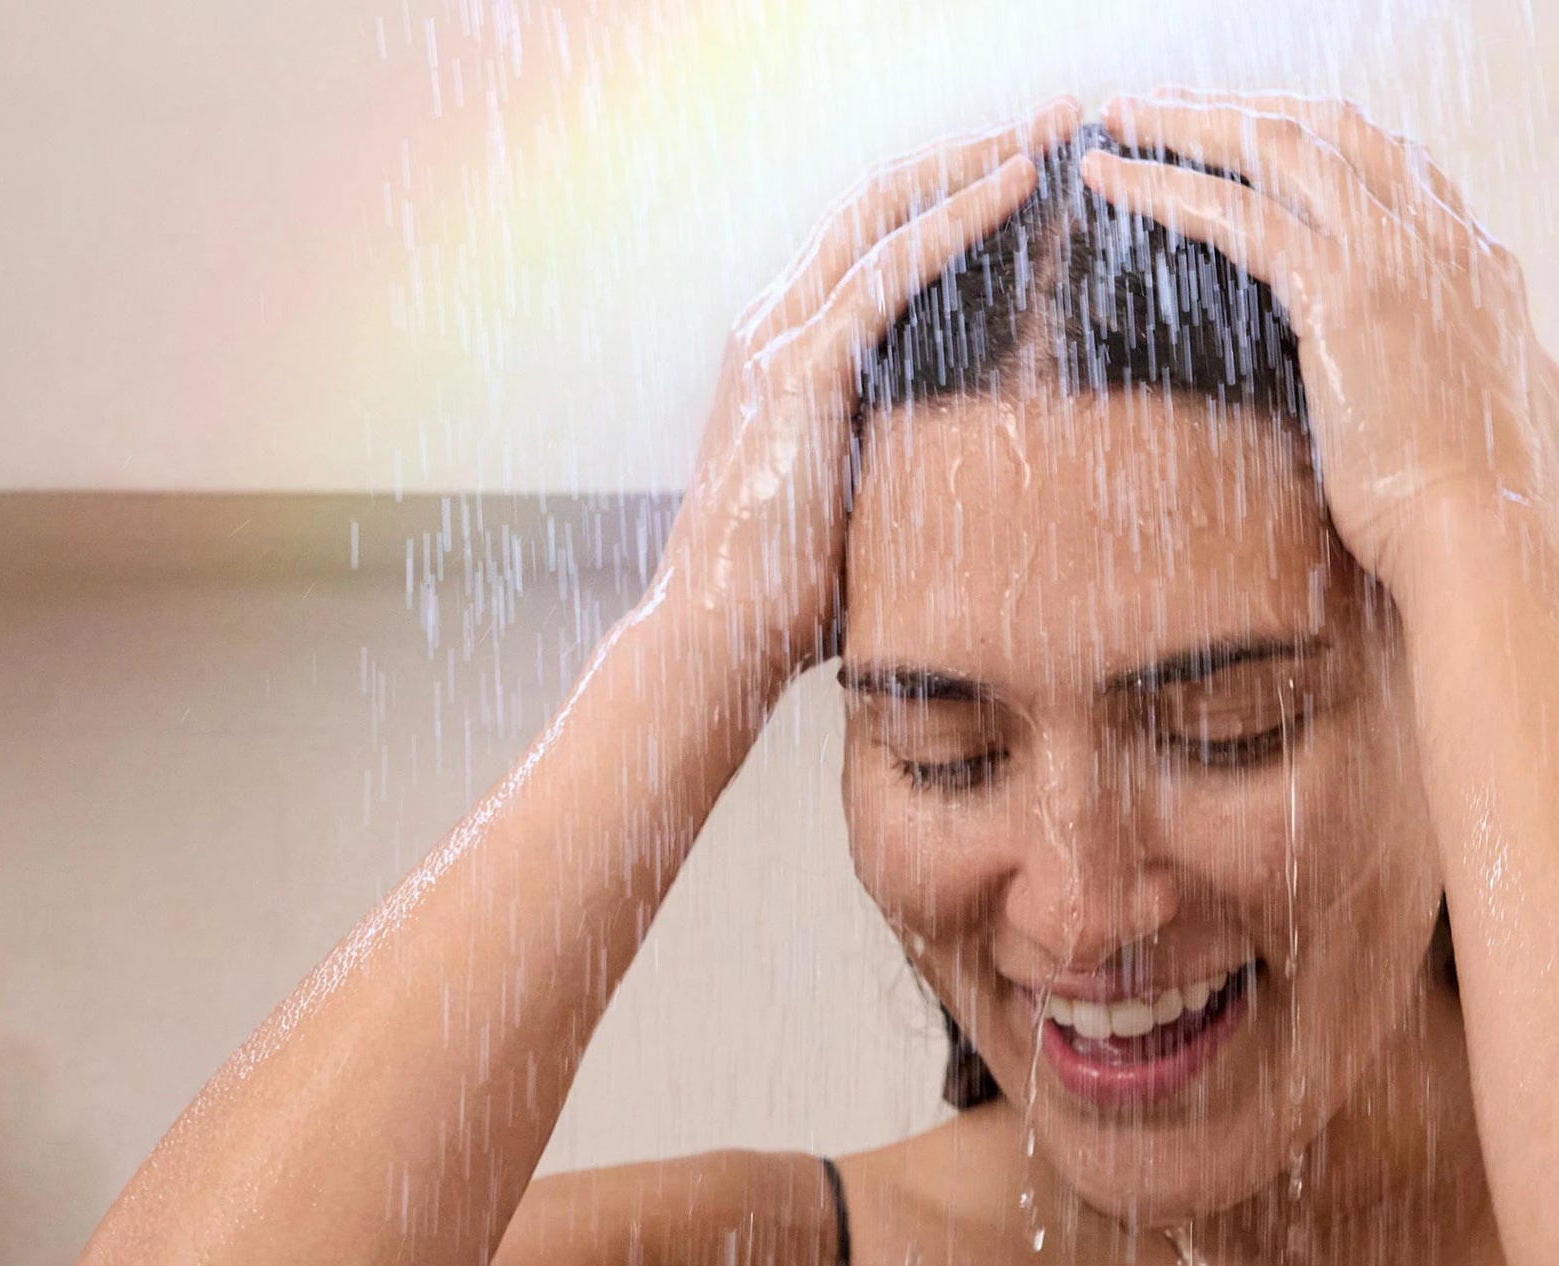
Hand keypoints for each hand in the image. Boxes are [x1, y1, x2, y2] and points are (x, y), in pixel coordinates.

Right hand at [655, 99, 1080, 689]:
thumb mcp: (850, 508)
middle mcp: (769, 329)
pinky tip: (1016, 189)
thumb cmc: (786, 598)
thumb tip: (972, 482)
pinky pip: (888, 268)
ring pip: (883, 213)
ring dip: (975, 162)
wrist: (718, 638)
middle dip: (968, 151)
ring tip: (1053, 132)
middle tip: (1055, 121)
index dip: (942, 193)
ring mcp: (777, 343)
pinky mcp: (800, 373)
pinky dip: (957, 218)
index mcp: (778, 355)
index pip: (865, 241)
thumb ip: (892, 466)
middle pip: (876, 202)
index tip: (1021, 172)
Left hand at [1083, 90, 1558, 601]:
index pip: (1378, 156)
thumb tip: (1368, 373)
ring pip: (1275, 150)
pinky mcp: (1346, 295)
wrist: (1476, 528)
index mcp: (1468, 256)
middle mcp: (1438, 235)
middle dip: (1229, 108)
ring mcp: (1396, 255)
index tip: (1233, 131)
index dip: (1296, 133)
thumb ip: (1412, 360)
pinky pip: (1240, 217)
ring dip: (1185, 126)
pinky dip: (1169, 188)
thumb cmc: (1454, 497)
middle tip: (1153, 105)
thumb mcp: (1444, 403)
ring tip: (1116, 120)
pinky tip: (1115, 182)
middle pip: (1321, 128)